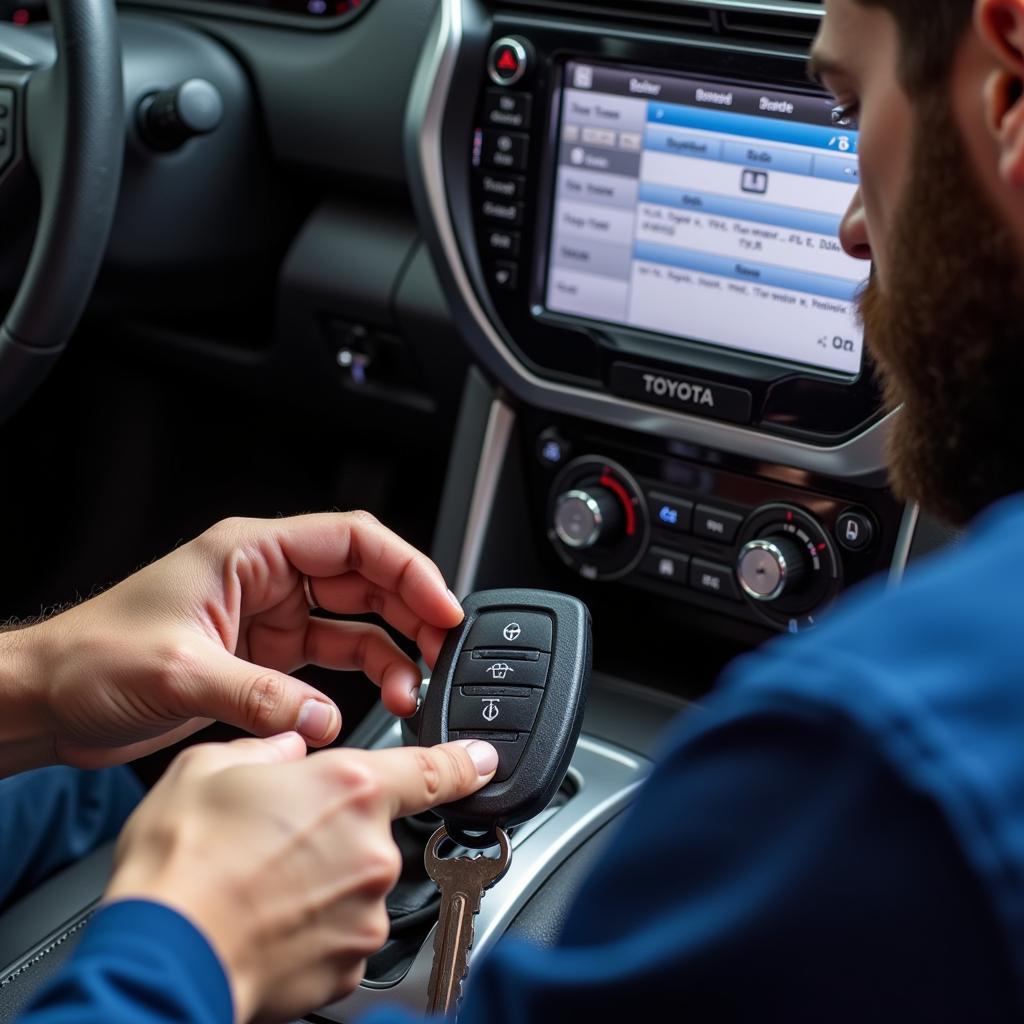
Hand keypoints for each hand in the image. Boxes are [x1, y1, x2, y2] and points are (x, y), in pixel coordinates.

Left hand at [24, 512, 463, 769]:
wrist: (51, 697)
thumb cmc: (93, 656)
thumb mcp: (178, 670)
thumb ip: (259, 696)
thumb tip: (323, 720)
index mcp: (252, 552)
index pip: (354, 540)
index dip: (407, 568)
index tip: (441, 605)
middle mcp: (269, 578)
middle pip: (366, 579)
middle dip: (412, 610)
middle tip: (442, 648)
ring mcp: (271, 617)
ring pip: (357, 621)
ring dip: (392, 652)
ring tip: (415, 689)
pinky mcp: (267, 657)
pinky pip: (334, 659)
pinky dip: (364, 678)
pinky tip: (380, 701)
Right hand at [105, 733, 498, 1023]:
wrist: (162, 953)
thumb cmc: (182, 861)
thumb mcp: (212, 767)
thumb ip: (269, 748)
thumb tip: (290, 750)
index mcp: (350, 787)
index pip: (432, 770)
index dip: (464, 764)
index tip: (483, 763)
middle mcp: (372, 850)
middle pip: (373, 831)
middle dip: (334, 832)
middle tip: (272, 843)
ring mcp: (366, 912)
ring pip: (357, 885)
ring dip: (324, 882)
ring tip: (263, 886)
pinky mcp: (351, 966)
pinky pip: (343, 935)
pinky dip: (316, 929)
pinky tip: (270, 923)